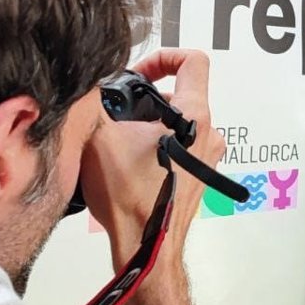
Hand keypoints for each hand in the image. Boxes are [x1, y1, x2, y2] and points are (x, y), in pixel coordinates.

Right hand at [80, 49, 224, 270]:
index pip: (193, 61)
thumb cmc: (130, 198)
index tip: (138, 74)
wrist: (146, 248)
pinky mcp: (198, 179)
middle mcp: (210, 135)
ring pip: (177, 124)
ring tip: (118, 141)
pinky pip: (178, 149)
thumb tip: (94, 86)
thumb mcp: (100, 135)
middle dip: (146, 98)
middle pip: (181, 94)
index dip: (163, 57)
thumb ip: (99, 100)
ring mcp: (207, 160)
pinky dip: (154, 147)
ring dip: (147, 125)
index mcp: (195, 116)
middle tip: (118, 113)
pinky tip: (127, 162)